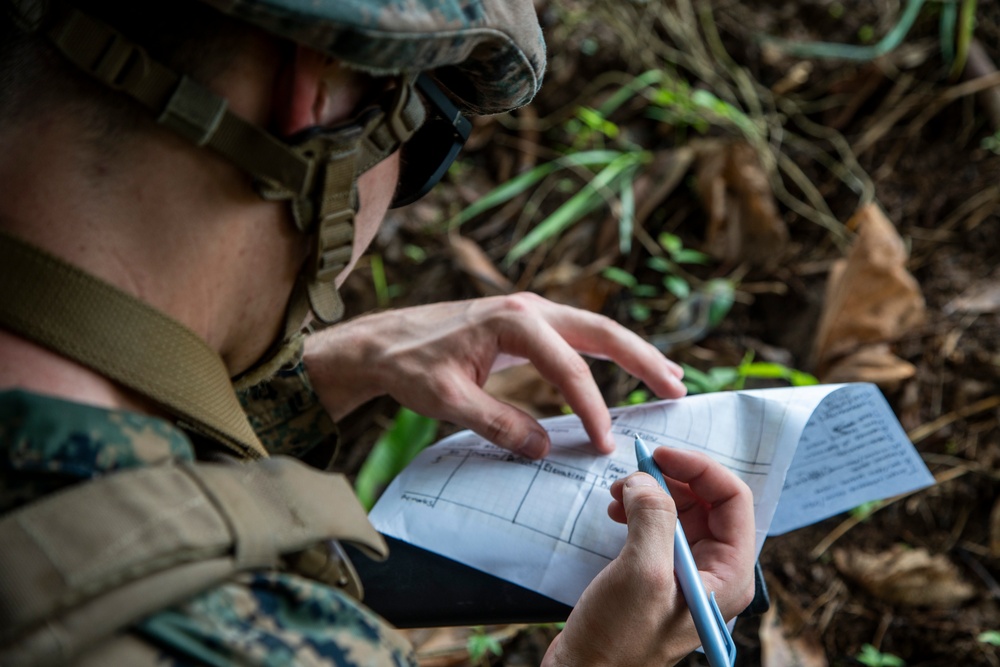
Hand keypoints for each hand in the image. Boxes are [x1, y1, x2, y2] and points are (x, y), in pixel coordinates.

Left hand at [303, 293, 685, 457]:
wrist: (382, 342)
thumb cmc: (410, 366)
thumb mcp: (447, 400)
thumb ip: (497, 423)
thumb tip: (545, 448)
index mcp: (513, 321)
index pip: (569, 369)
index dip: (592, 409)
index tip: (605, 444)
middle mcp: (529, 308)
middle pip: (601, 332)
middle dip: (642, 360)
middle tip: (677, 390)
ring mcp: (530, 312)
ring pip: (595, 330)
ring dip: (632, 353)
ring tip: (669, 378)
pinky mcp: (526, 324)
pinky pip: (578, 336)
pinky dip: (607, 353)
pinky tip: (627, 367)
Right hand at [542, 447, 755, 666]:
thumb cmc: (618, 640)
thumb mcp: (641, 573)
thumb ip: (653, 518)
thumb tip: (646, 480)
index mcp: (729, 575)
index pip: (733, 499)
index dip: (699, 468)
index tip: (658, 454)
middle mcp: (715, 572)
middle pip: (707, 501)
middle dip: (671, 479)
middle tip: (631, 473)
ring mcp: (687, 574)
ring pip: (681, 510)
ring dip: (652, 492)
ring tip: (617, 494)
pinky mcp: (659, 575)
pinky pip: (659, 527)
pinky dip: (639, 510)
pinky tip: (615, 512)